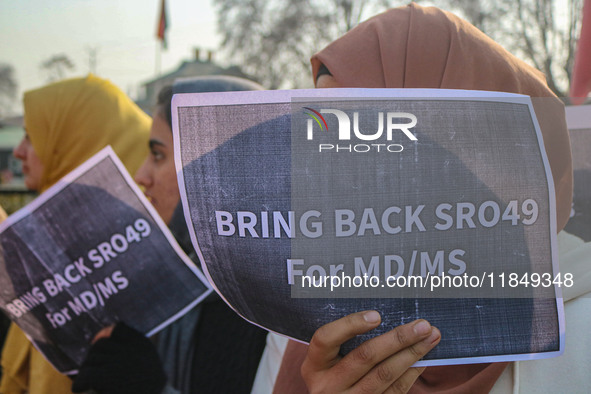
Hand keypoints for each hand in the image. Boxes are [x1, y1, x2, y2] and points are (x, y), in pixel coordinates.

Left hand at [72, 322, 166, 393]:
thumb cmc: (146, 388)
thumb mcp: (147, 362)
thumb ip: (132, 350)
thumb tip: (106, 335)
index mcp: (141, 345)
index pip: (118, 329)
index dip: (105, 334)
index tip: (98, 341)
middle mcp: (131, 350)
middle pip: (100, 345)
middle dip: (93, 357)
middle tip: (91, 369)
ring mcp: (119, 363)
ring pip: (92, 359)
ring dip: (86, 370)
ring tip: (87, 381)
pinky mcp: (108, 377)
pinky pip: (86, 374)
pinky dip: (80, 383)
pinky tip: (80, 387)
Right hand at [301, 311, 439, 393]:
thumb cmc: (333, 374)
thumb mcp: (327, 361)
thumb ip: (344, 342)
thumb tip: (383, 315)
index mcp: (314, 366)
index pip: (326, 339)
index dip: (350, 325)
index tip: (377, 315)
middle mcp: (327, 386)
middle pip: (364, 357)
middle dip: (397, 338)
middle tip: (422, 325)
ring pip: (384, 375)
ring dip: (411, 354)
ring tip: (430, 338)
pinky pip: (394, 391)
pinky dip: (411, 373)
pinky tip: (422, 359)